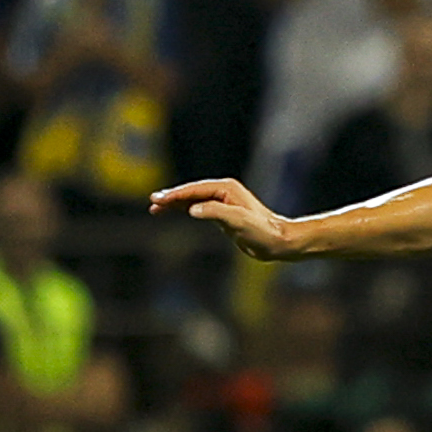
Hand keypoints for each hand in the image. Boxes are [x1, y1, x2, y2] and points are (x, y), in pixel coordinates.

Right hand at [150, 177, 301, 258]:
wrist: (278, 242)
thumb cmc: (262, 231)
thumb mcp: (238, 221)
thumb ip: (215, 212)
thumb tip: (192, 209)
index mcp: (226, 189)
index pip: (194, 190)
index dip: (175, 194)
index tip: (158, 199)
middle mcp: (224, 192)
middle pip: (191, 192)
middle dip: (171, 197)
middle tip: (152, 201)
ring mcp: (223, 202)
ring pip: (193, 199)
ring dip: (175, 203)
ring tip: (155, 208)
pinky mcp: (223, 214)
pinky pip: (199, 208)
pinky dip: (185, 209)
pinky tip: (175, 212)